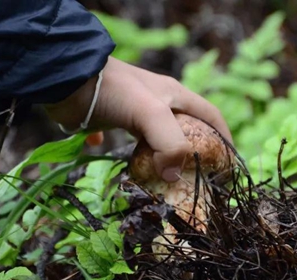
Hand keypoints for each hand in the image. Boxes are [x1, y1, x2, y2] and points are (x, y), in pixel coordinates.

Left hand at [45, 56, 231, 182]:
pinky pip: (122, 139)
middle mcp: (157, 103)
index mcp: (174, 96)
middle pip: (184, 130)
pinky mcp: (111, 119)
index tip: (229, 165)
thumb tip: (174, 175)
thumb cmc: (115, 92)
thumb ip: (169, 145)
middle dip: (192, 154)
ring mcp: (133, 112)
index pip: (210, 116)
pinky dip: (124, 155)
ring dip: (160, 159)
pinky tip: (122, 168)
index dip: (225, 138)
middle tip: (195, 181)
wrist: (67, 79)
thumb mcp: (152, 114)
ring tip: (163, 183)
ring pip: (155, 139)